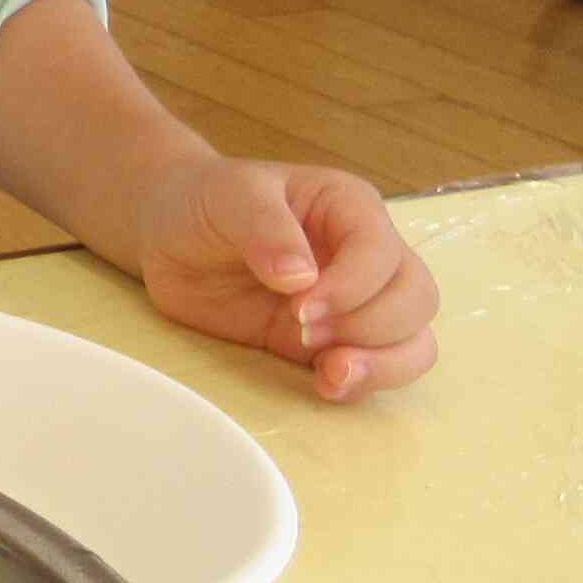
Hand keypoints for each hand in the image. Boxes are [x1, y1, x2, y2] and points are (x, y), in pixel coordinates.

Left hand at [134, 157, 439, 399]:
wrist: (166, 236)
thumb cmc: (203, 201)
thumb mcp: (228, 197)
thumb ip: (264, 228)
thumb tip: (301, 278)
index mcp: (349, 208)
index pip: (382, 251)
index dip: (352, 286)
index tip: (299, 306)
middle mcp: (366, 255)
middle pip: (416, 298)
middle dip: (370, 325)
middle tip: (303, 332)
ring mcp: (353, 303)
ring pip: (413, 339)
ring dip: (382, 363)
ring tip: (329, 374)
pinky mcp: (330, 342)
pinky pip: (379, 368)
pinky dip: (365, 383)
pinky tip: (326, 385)